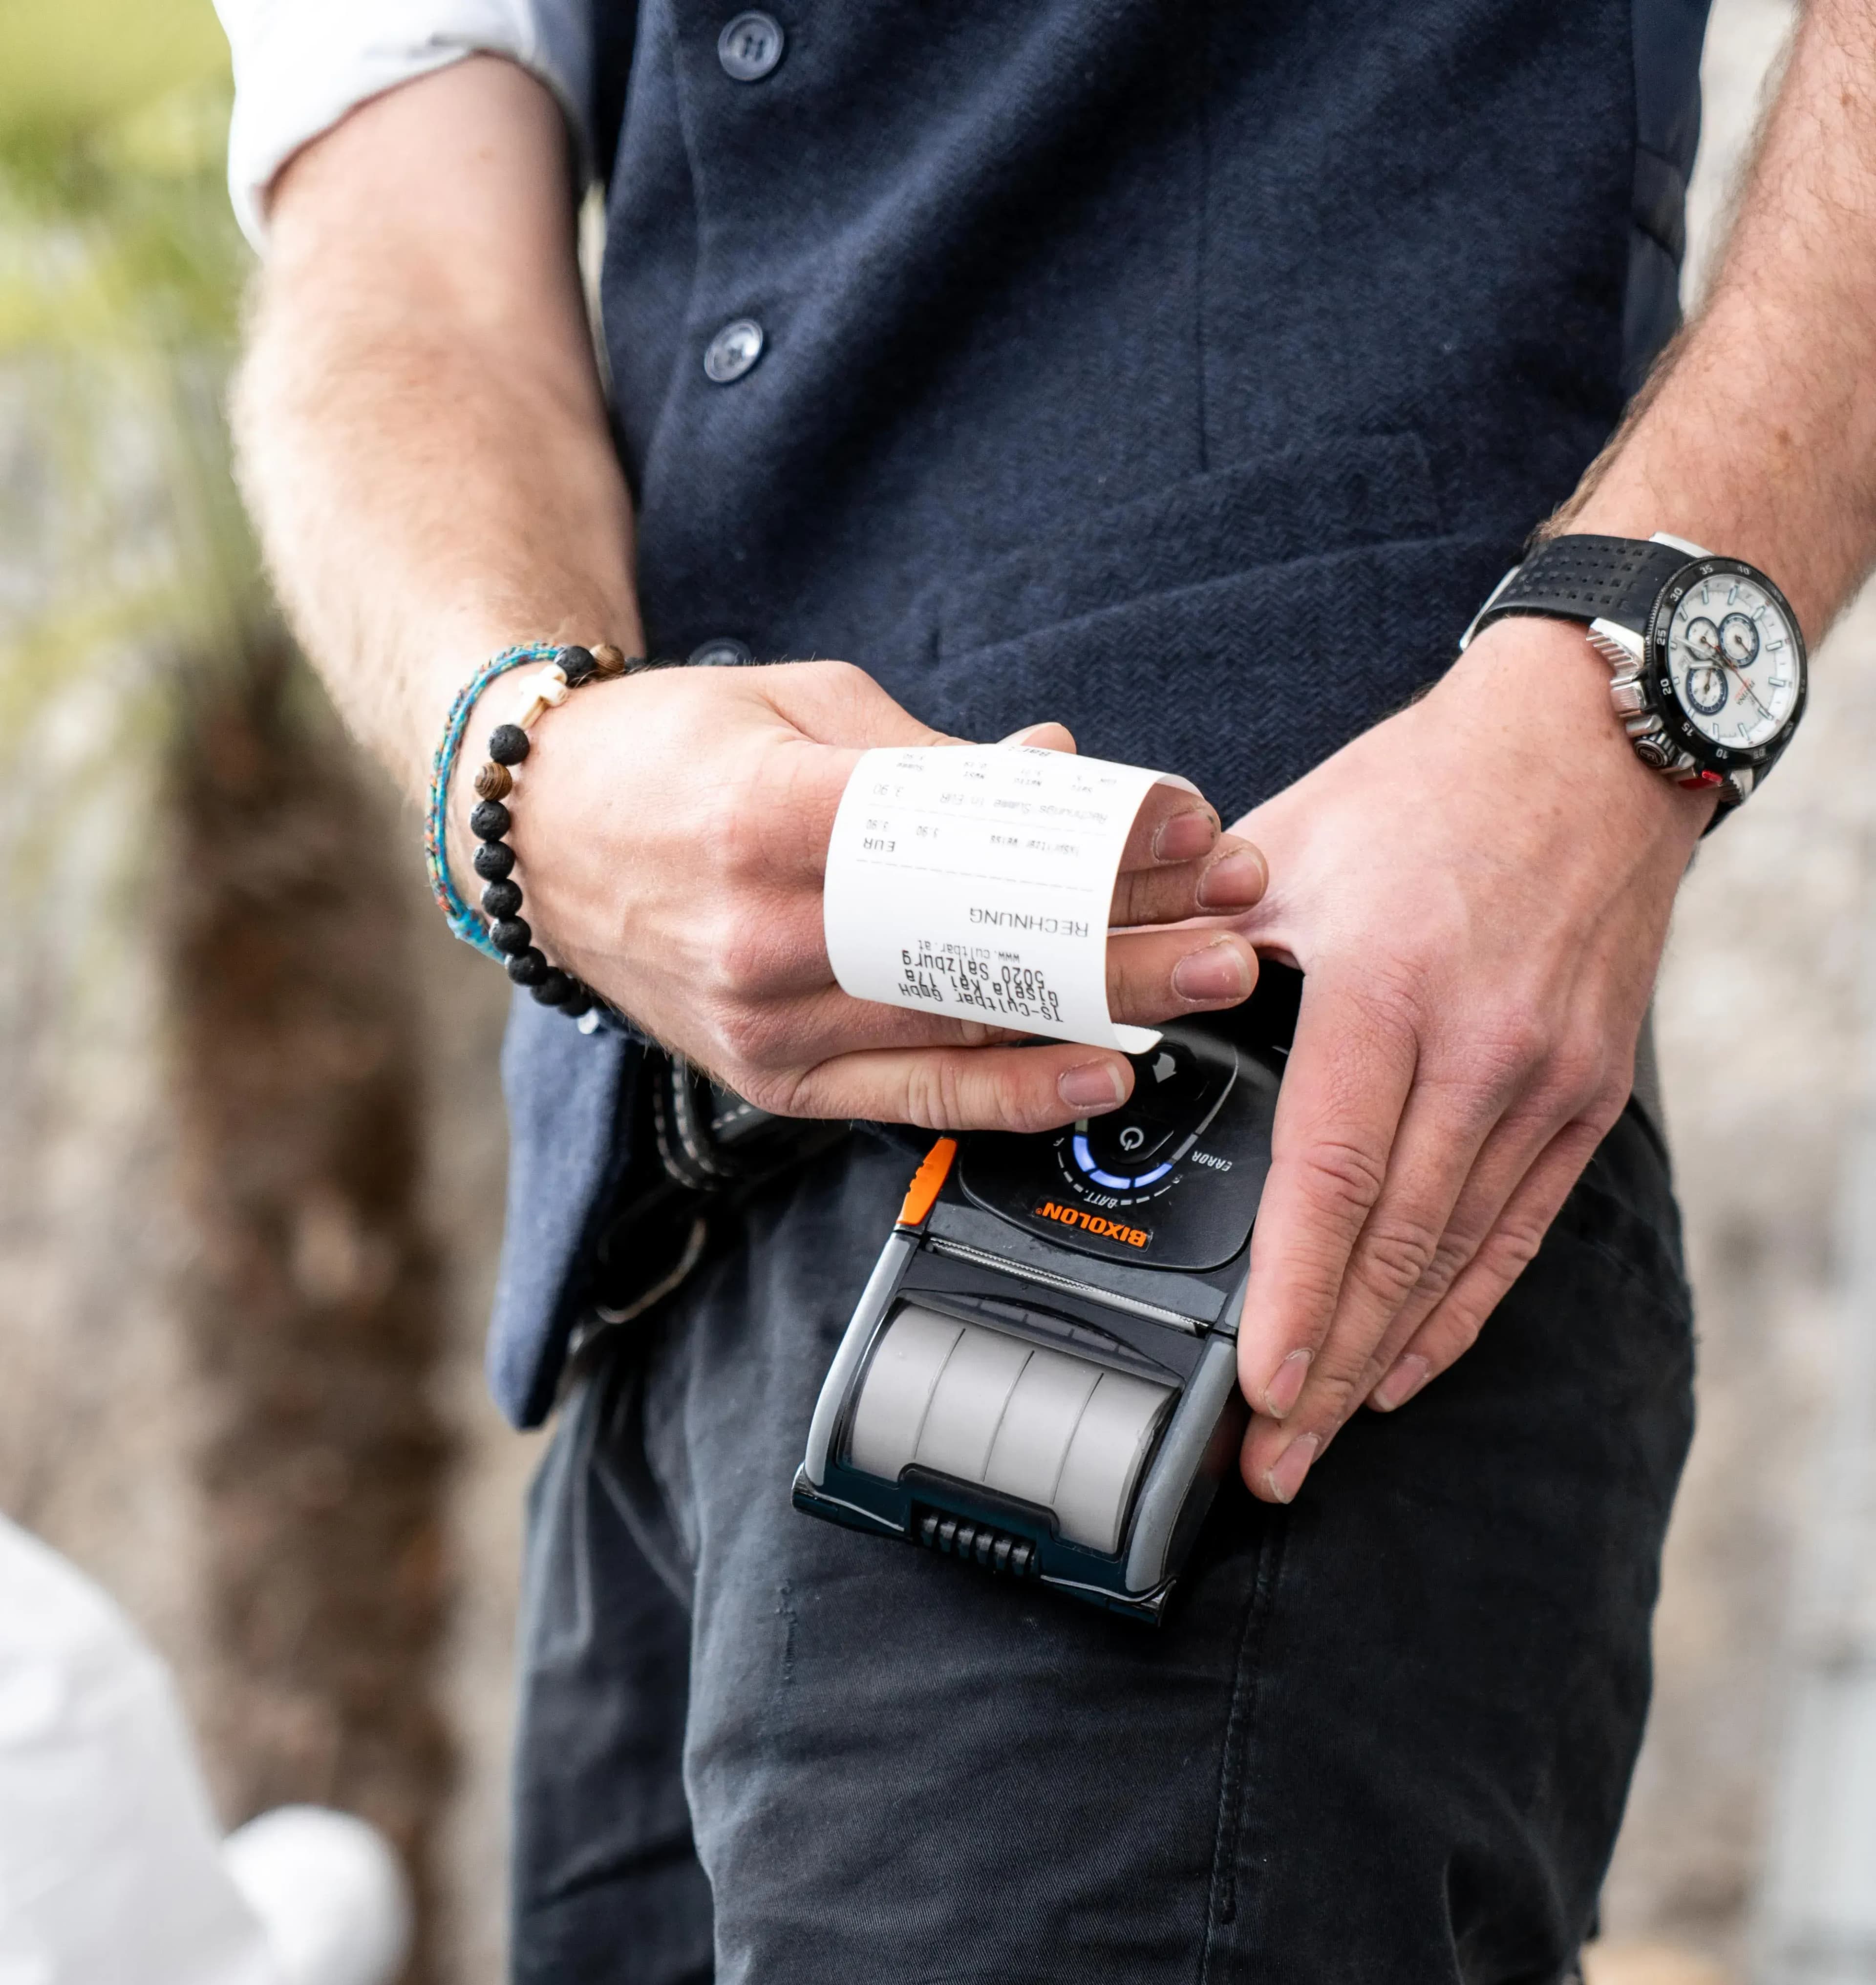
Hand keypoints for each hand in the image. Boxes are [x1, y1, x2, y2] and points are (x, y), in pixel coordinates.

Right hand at [458, 660, 1268, 1129]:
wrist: (538, 836)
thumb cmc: (669, 755)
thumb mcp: (802, 707)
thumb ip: (937, 756)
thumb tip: (1062, 775)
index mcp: (773, 819)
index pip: (971, 839)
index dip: (1095, 845)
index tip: (1190, 833)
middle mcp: (766, 937)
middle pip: (983, 949)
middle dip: (1125, 945)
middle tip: (1232, 937)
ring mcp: (766, 1024)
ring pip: (959, 1029)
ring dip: (1093, 1015)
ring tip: (1193, 998)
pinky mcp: (770, 1081)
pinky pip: (907, 1097)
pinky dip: (1007, 1092)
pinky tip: (1092, 1080)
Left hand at [1228, 616, 1709, 1503]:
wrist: (1587, 742)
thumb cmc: (1424, 790)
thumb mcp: (1285, 850)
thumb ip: (1198, 950)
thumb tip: (1106, 1026)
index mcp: (1386, 990)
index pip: (1333, 1179)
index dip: (1295, 1298)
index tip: (1261, 1386)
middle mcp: (1478, 1048)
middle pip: (1395, 1248)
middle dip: (1329, 1373)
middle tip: (1273, 1464)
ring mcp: (1545, 1079)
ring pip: (1455, 1258)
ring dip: (1385, 1362)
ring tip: (1321, 1439)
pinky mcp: (1586, 1096)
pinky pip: (1517, 1233)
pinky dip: (1460, 1311)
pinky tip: (1408, 1370)